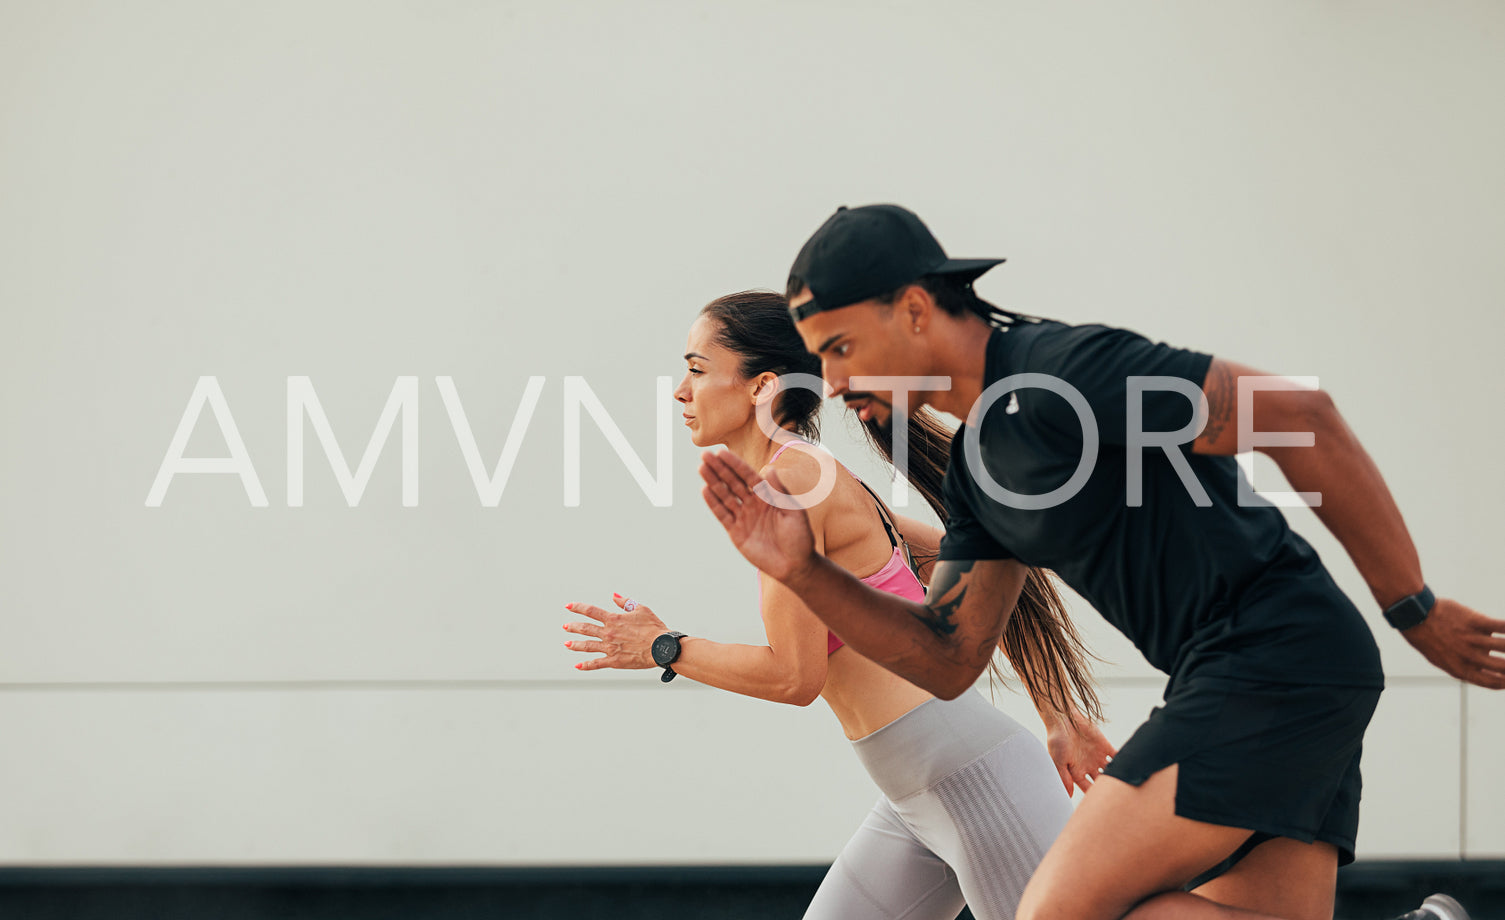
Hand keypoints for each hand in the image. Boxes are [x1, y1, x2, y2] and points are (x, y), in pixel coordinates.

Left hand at [563, 593, 668, 671]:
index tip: (569, 606)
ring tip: (567, 644)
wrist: (661, 647)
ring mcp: (610, 648)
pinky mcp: (614, 661)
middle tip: (566, 627)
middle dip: (573, 627)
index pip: (591, 611)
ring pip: (587, 646)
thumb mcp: (641, 609)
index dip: (578, 607)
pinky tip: (578, 666)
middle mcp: (609, 633)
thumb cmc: (654, 628)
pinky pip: (597, 663)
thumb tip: (614, 595)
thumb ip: (625, 602)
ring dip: (575, 645)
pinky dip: (586, 665)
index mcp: (614, 619)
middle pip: (585, 629)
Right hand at [698, 450, 817, 584]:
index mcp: (768, 496)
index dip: (735, 464)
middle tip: (705, 455)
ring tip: (701, 468)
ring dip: (713, 482)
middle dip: (719, 469)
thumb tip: (769, 469)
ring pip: (725, 496)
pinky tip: (705, 490)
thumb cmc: (799, 537)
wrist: (795, 566)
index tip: (722, 453)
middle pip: (733, 482)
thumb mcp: (793, 512)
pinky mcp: (736, 532)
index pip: (748, 476)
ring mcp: (743, 517)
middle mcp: (753, 503)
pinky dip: (713, 503)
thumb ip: (779, 492)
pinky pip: (722, 515)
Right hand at [1045, 710, 1116, 796]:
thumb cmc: (1057, 740)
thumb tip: (1068, 796)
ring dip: (1117, 776)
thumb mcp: (1058, 761)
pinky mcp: (1105, 746)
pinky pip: (1117, 756)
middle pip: (1101, 782)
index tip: (1101, 802)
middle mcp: (1088, 766)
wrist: (1064, 718)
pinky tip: (1128, 767)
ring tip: (1124, 784)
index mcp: (1076, 772)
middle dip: (1107, 788)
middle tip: (1116, 796)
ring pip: (1110, 771)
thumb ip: (1064, 778)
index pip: (1088, 788)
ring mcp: (1097, 756)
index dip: (1094, 795)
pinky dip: (1123, 762)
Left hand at [1402, 597, 1504, 689]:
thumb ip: (1462, 666)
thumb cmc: (1428, 638)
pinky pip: (1500, 626)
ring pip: (1504, 646)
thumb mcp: (1441, 659)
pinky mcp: (1474, 621)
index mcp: (1460, 669)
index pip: (1491, 682)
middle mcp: (1468, 656)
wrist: (1414, 616)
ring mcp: (1472, 638)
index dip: (1504, 683)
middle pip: (1502, 667)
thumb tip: (1483, 666)